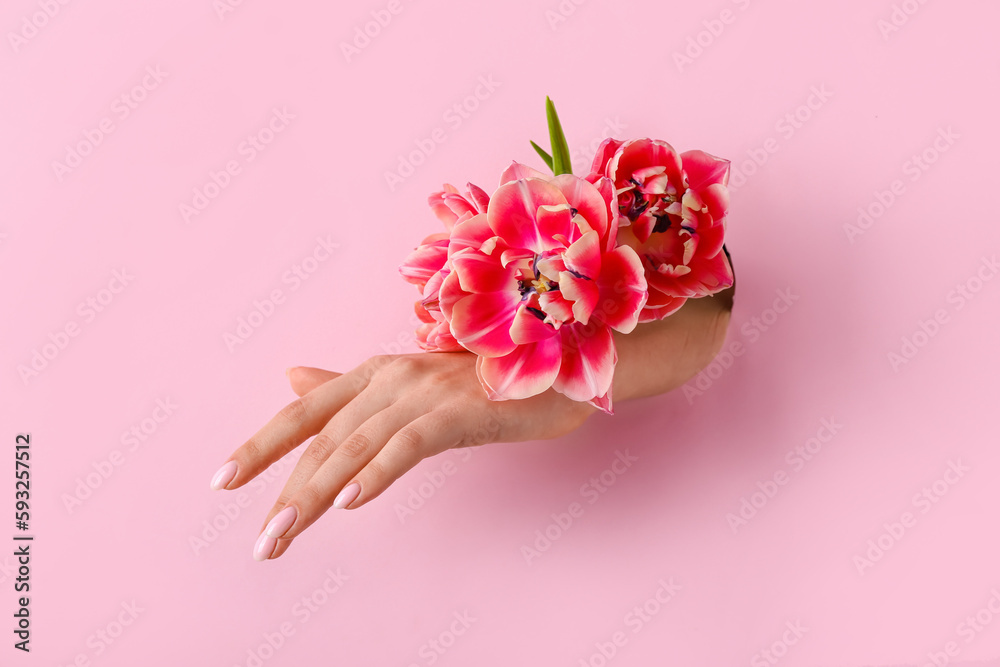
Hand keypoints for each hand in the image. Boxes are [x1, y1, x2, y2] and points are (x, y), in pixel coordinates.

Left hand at [210, 352, 597, 560]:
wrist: (556, 366)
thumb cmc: (485, 382)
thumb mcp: (411, 386)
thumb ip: (350, 391)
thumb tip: (292, 380)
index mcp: (375, 373)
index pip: (306, 412)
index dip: (263, 445)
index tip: (224, 481)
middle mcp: (391, 377)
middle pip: (325, 439)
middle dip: (286, 491)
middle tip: (261, 542)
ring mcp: (424, 391)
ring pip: (356, 446)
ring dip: (316, 493)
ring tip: (283, 535)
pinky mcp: (458, 410)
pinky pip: (409, 444)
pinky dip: (378, 471)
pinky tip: (351, 501)